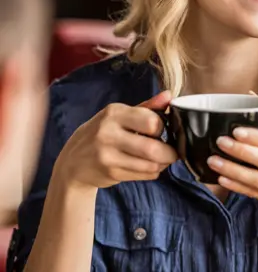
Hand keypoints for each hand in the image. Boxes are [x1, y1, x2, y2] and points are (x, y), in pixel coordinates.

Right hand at [54, 91, 177, 189]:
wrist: (72, 162)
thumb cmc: (101, 134)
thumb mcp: (119, 116)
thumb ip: (146, 107)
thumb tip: (169, 96)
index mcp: (114, 113)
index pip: (151, 121)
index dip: (163, 128)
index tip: (162, 131)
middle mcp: (108, 133)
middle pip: (152, 148)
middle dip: (169, 153)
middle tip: (172, 153)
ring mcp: (108, 155)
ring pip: (150, 165)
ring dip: (162, 164)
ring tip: (161, 160)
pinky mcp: (111, 173)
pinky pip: (144, 175)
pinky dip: (153, 172)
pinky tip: (147, 167)